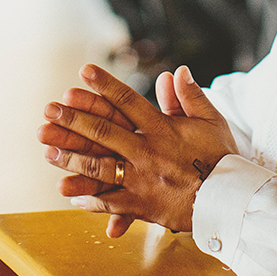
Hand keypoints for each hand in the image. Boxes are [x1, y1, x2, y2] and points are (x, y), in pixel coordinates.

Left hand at [39, 63, 236, 232]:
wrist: (229, 200)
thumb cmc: (221, 158)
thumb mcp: (211, 121)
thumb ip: (190, 96)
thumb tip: (176, 71)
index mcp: (162, 129)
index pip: (128, 101)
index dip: (105, 85)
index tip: (84, 70)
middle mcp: (147, 152)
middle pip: (105, 132)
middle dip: (73, 120)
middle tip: (49, 110)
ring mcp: (141, 180)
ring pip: (100, 167)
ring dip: (71, 157)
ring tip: (47, 150)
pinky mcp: (141, 205)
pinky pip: (109, 202)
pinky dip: (88, 197)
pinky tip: (67, 191)